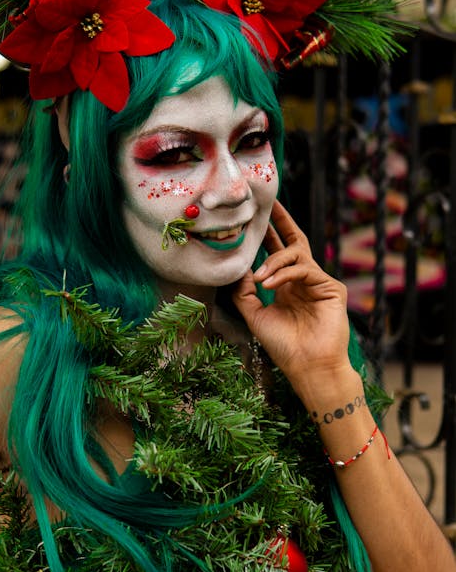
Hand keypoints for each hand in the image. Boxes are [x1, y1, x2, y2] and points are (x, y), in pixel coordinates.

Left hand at [232, 201, 351, 392]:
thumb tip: (239, 268)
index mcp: (287, 287)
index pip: (279, 252)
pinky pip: (305, 269)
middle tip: (270, 204)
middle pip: (295, 241)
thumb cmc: (284, 347)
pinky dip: (284, 273)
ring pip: (297, 254)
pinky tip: (269, 285)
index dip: (270, 233)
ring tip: (259, 278)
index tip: (256, 218)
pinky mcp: (332, 288)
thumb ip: (243, 293)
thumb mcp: (255, 316)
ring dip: (274, 261)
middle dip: (282, 221)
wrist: (308, 368)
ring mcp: (319, 283)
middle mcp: (304, 281)